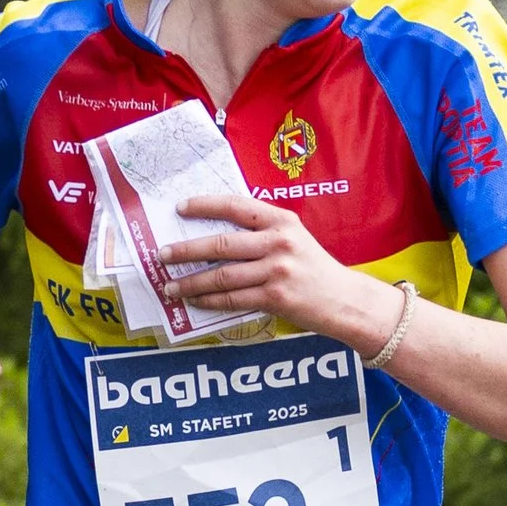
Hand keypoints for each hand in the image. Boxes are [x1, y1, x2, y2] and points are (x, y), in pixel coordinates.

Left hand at [167, 192, 389, 348]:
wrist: (344, 299)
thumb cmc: (313, 267)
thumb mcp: (293, 237)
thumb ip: (261, 232)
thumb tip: (213, 234)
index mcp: (282, 221)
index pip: (235, 206)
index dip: (204, 205)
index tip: (180, 208)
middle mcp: (279, 242)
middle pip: (221, 244)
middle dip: (186, 249)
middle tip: (162, 254)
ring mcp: (277, 271)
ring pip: (222, 275)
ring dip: (191, 281)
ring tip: (170, 285)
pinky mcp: (276, 298)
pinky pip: (233, 299)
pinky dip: (209, 300)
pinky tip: (195, 300)